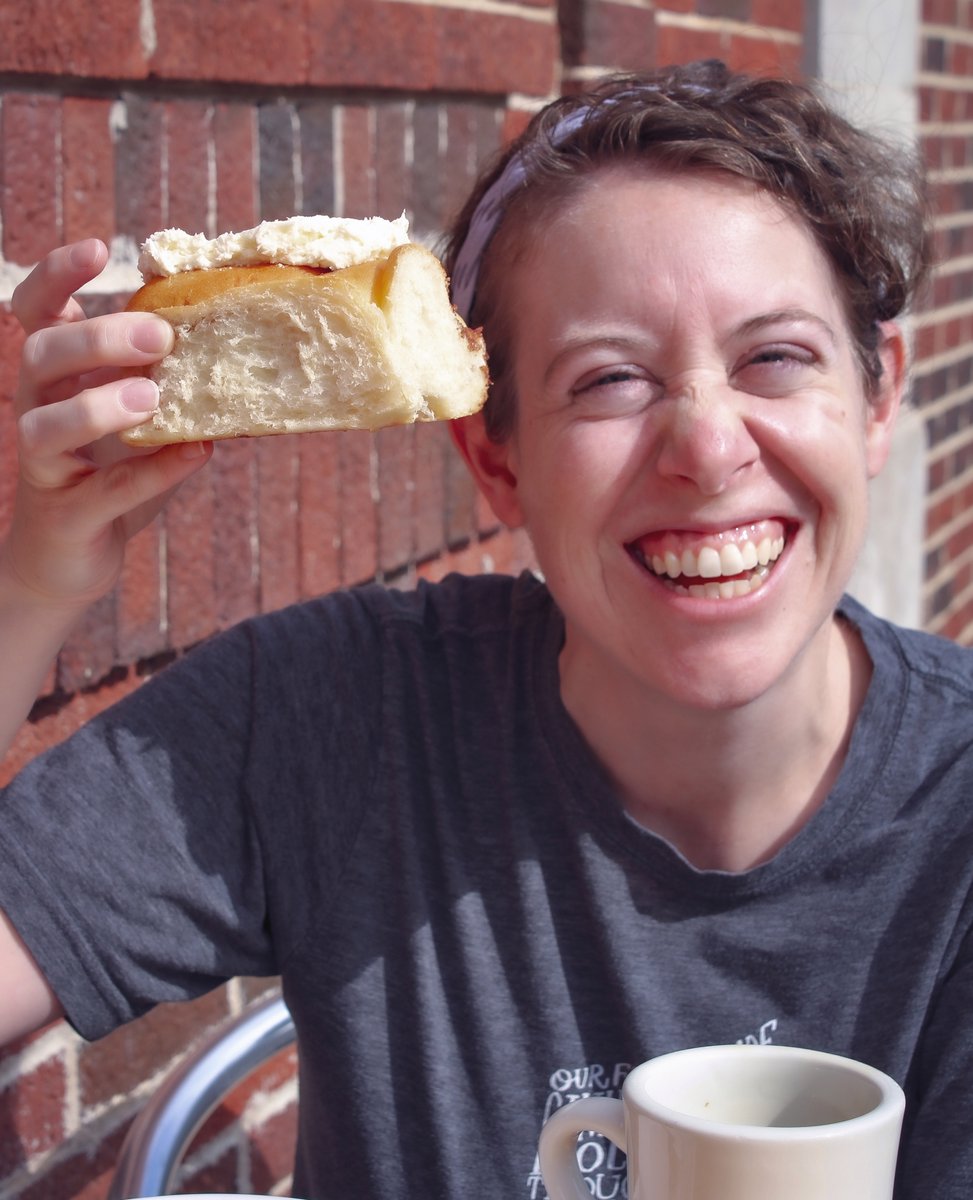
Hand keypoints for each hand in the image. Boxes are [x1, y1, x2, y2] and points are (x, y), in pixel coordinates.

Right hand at [3, 239, 213, 611]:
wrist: (70, 560)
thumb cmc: (107, 477)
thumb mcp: (134, 420)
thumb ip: (163, 378)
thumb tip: (232, 332)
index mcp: (53, 380)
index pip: (35, 313)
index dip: (56, 277)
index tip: (97, 249)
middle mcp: (37, 411)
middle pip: (41, 356)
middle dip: (96, 339)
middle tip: (157, 336)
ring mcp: (45, 465)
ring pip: (46, 425)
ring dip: (98, 406)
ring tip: (153, 399)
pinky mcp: (66, 514)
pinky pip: (103, 490)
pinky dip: (150, 472)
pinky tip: (194, 454)